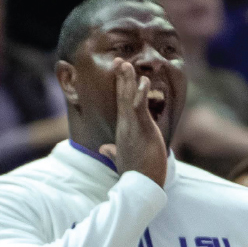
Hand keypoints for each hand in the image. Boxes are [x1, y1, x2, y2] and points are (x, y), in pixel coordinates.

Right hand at [97, 58, 167, 187]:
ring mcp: (131, 127)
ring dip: (127, 80)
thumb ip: (113, 151)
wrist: (140, 186)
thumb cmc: (135, 172)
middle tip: (119, 60)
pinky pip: (139, 108)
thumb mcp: (123, 158)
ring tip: (125, 64)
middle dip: (121, 78)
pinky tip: (143, 81)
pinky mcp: (141, 129)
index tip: (120, 72)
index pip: (121, 104)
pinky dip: (141, 94)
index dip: (120, 87)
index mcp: (123, 130)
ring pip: (127, 98)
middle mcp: (124, 125)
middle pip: (121, 96)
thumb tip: (104, 149)